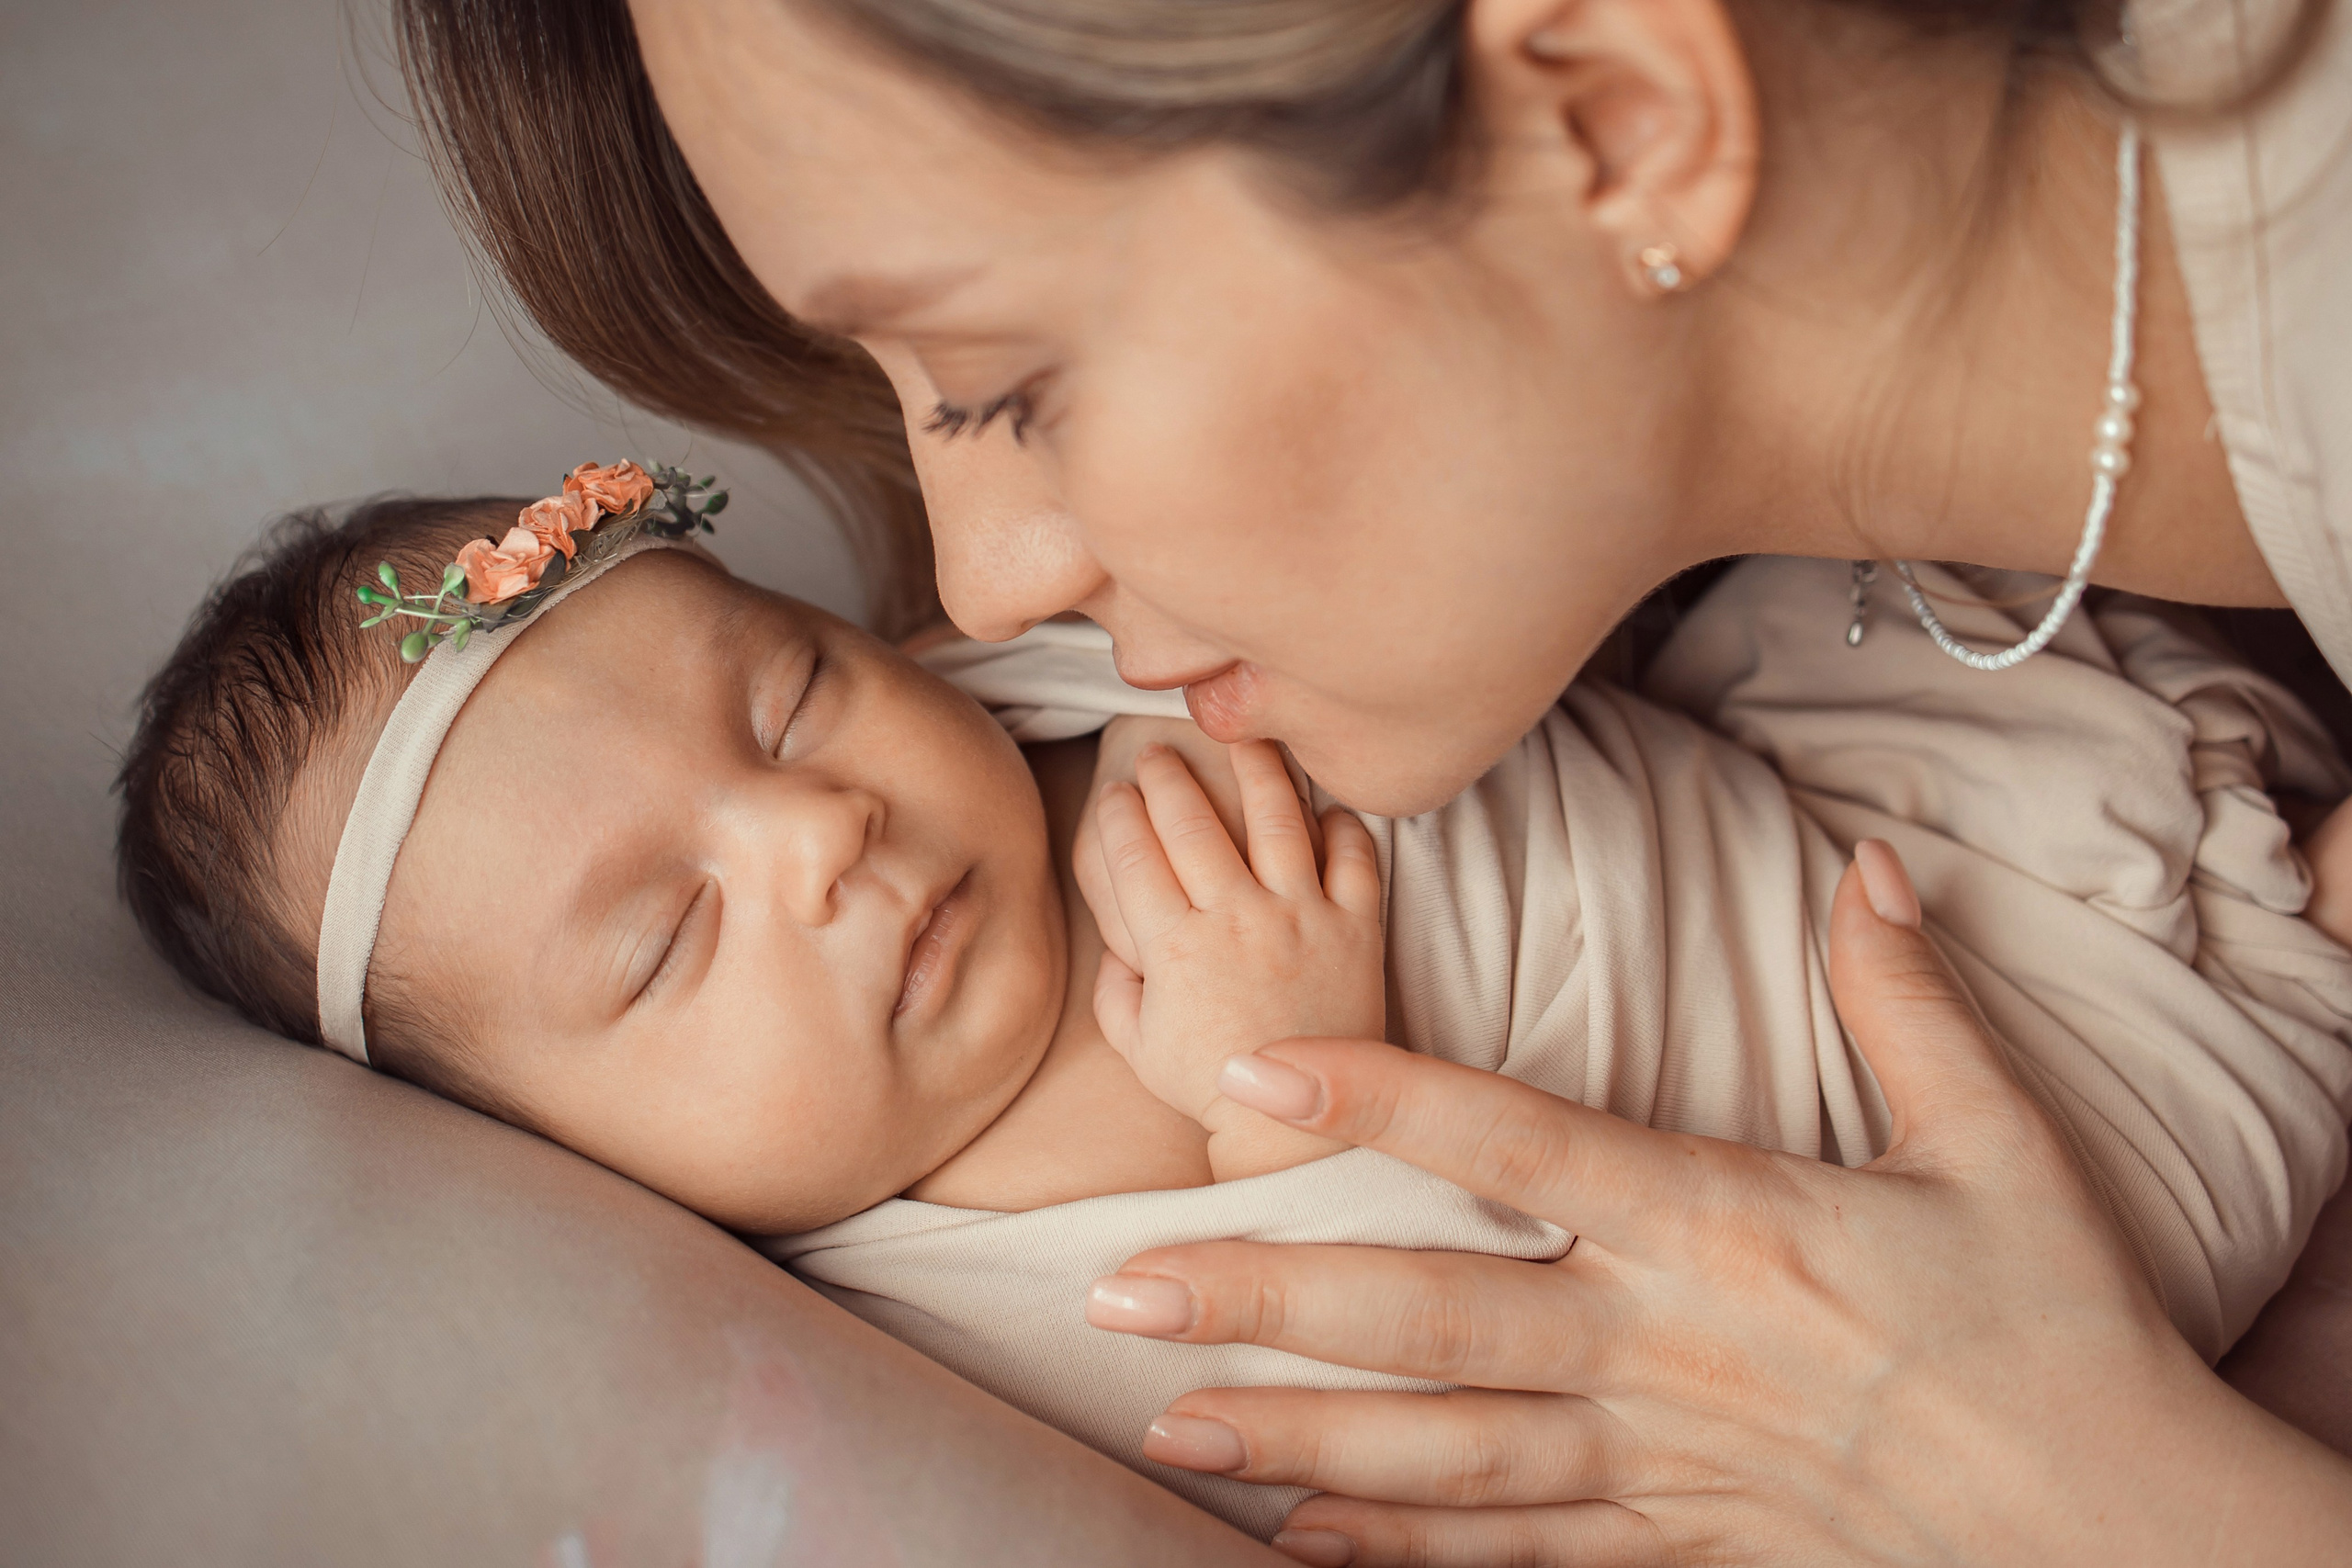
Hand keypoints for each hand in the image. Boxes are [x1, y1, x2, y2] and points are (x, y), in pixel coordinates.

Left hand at [1084, 842, 2351, 1565]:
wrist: (2126, 1533)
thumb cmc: (2062, 1332)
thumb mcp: (2005, 1148)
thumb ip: (1910, 1005)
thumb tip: (1870, 867)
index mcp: (1727, 1225)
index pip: (1524, 1142)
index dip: (1385, 1095)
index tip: (1254, 1064)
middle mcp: (1664, 1346)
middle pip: (1436, 1316)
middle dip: (1270, 1303)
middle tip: (1122, 1295)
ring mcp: (1658, 1462)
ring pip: (1447, 1453)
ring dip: (1299, 1443)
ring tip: (1170, 1429)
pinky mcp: (1677, 1544)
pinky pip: (1516, 1554)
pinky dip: (1406, 1553)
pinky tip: (1303, 1548)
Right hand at [1091, 739, 1382, 1177]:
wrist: (1296, 1125)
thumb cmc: (1209, 1085)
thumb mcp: (1135, 1045)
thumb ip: (1115, 987)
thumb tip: (1117, 942)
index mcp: (1174, 947)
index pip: (1134, 855)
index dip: (1118, 815)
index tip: (1114, 794)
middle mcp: (1236, 920)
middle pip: (1192, 822)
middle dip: (1166, 777)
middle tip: (1156, 753)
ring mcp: (1300, 919)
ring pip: (1277, 818)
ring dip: (1253, 769)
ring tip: (1241, 741)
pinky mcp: (1355, 929)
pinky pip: (1356, 856)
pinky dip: (1343, 824)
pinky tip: (1325, 807)